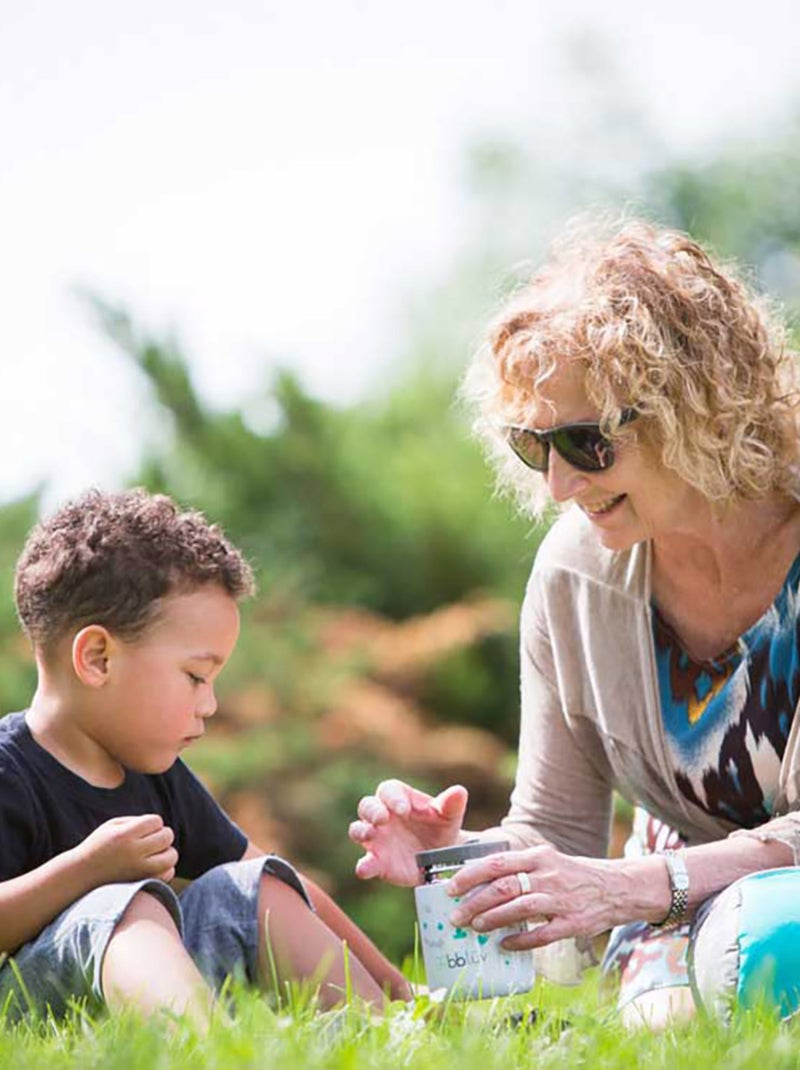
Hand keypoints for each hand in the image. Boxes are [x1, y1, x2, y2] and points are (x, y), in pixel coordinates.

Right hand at [78, 814, 178, 884]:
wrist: (80, 876)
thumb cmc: (98, 846)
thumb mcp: (112, 826)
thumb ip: (138, 821)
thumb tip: (161, 825)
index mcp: (125, 835)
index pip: (156, 821)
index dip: (153, 823)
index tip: (143, 829)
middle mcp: (133, 853)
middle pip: (167, 837)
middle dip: (162, 835)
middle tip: (150, 840)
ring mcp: (139, 871)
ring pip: (171, 856)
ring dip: (167, 851)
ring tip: (154, 853)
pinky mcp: (142, 884)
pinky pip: (168, 873)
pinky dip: (166, 868)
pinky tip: (153, 866)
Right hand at [348, 779, 468, 885]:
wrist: (441, 857)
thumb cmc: (441, 828)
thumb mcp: (449, 815)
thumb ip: (452, 804)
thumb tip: (459, 791)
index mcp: (398, 798)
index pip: (388, 790)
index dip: (393, 798)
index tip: (404, 809)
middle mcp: (383, 816)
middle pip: (367, 806)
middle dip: (372, 811)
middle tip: (382, 818)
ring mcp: (377, 839)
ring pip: (358, 830)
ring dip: (361, 831)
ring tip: (369, 835)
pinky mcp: (378, 862)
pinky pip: (366, 862)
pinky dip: (364, 866)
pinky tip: (365, 869)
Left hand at [446, 843, 627, 948]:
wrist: (616, 887)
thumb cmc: (571, 875)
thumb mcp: (546, 861)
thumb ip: (517, 868)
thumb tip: (478, 880)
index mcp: (538, 857)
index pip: (496, 862)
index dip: (470, 876)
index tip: (450, 888)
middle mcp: (548, 875)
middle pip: (503, 886)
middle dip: (475, 902)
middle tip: (455, 917)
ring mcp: (561, 900)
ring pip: (520, 908)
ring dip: (493, 919)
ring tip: (474, 928)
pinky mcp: (573, 923)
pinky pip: (542, 934)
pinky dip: (520, 940)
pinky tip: (504, 945)